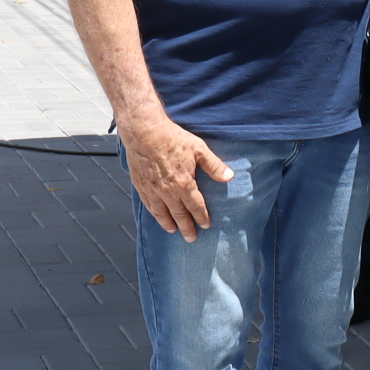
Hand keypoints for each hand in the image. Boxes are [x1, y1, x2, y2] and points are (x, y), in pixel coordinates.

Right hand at [121, 113, 234, 239]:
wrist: (144, 131)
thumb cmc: (172, 138)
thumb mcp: (199, 149)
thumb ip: (214, 165)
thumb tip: (229, 177)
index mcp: (184, 184)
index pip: (195, 206)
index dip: (201, 217)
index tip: (206, 226)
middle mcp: (167, 191)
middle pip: (179, 214)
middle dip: (186, 228)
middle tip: (191, 238)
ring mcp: (152, 189)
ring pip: (161, 213)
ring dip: (168, 223)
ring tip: (173, 231)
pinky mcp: (140, 185)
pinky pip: (148, 204)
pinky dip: (154, 213)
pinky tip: (157, 215)